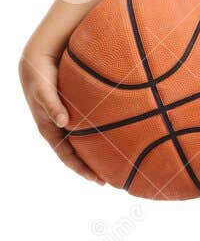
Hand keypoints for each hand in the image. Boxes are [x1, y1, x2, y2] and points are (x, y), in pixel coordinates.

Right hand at [19, 40, 105, 185]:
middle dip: (93, 167)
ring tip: (119, 162)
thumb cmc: (40, 76)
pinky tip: (118, 136)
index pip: (67, 156)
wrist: (39, 60)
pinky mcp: (77, 111)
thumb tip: (62, 122)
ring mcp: (69, 121)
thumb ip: (51, 104)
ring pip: (86, 142)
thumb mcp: (43, 90)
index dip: (82, 169)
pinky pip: (91, 127)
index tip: (99, 180)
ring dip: (99, 154)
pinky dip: (102, 134)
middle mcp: (61, 128)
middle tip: (114, 179)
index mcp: (50, 129)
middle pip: (78, 154)